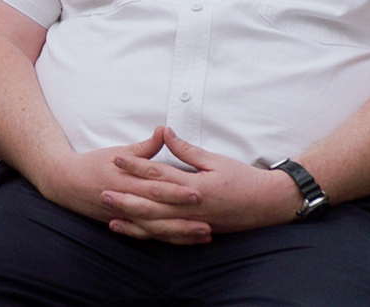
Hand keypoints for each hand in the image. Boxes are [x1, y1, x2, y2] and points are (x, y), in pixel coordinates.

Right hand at [31, 129, 199, 226]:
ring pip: (155, 229)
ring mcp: (124, 217)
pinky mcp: (124, 225)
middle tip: (207, 221)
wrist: (65, 183)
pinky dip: (166, 239)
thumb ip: (145, 147)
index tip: (197, 193)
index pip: (154, 187)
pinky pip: (148, 235)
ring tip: (203, 235)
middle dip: (183, 219)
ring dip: (179, 233)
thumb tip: (163, 130)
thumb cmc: (93, 164)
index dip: (176, 192)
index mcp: (125, 181)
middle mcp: (125, 202)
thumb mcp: (119, 152)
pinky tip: (184, 241)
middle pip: (158, 213)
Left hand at [102, 127, 298, 243]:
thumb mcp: (215, 159)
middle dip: (126, 198)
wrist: (267, 204)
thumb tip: (167, 133)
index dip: (136, 166)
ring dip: (132, 221)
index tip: (118, 158)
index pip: (159, 175)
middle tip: (103, 192)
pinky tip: (135, 231)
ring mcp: (193, 223)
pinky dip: (149, 235)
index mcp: (194, 187)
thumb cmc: (243, 179)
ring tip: (111, 216)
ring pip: (156, 225)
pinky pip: (168, 237)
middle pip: (151, 205)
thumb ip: (187, 150)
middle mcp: (191, 208)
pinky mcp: (195, 232)